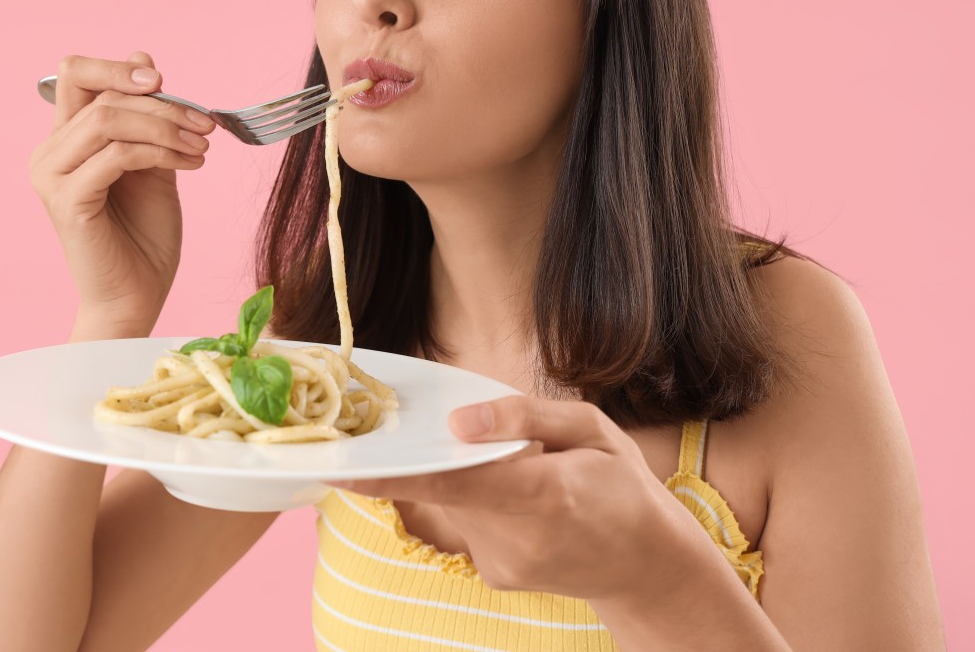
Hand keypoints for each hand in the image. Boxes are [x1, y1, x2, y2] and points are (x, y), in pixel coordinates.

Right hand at [29, 51, 216, 326]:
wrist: (137, 297)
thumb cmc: (144, 237)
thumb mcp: (154, 164)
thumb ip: (148, 119)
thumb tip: (145, 61)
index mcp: (65, 140)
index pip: (75, 74)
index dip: (118, 68)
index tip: (165, 82)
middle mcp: (49, 153)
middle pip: (94, 91)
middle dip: (160, 102)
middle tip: (204, 124)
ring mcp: (52, 177)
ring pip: (108, 120)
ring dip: (166, 127)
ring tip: (201, 148)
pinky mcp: (68, 201)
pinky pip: (116, 154)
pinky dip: (160, 152)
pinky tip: (191, 165)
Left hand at [327, 395, 687, 600]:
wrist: (649, 567)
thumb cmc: (625, 487)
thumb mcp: (593, 429)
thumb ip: (524, 418)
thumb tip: (458, 420)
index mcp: (545, 493)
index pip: (453, 480)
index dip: (395, 472)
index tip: (344, 464)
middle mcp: (517, 537)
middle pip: (447, 486)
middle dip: (435, 454)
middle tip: (440, 428)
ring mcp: (503, 564)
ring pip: (455, 503)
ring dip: (467, 477)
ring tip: (521, 469)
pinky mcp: (496, 576)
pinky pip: (468, 524)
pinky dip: (480, 502)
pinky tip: (523, 501)